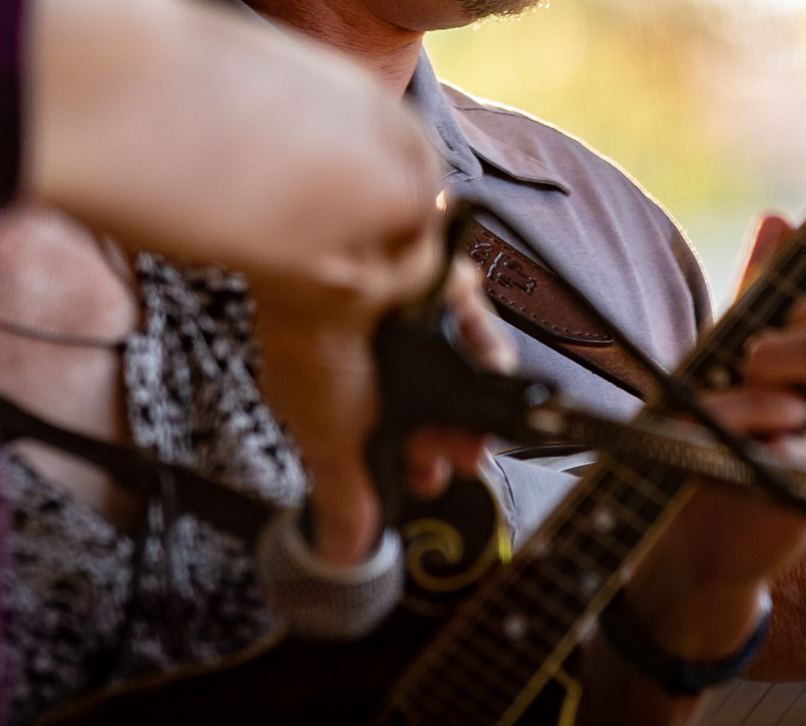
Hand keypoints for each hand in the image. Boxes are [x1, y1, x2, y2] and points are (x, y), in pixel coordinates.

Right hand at [255, 252, 496, 563]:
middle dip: (446, 440)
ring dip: (472, 405)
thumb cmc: (315, 338)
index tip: (425, 479)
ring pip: (452, 371)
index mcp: (325, 388)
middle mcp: (365, 352)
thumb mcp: (329, 440)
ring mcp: (403, 319)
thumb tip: (341, 550)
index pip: (371, 435)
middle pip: (420, 407)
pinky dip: (487, 351)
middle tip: (461, 458)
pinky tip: (490, 373)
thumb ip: (343, 495)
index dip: (403, 462)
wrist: (343, 256)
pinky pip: (475, 324)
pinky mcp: (438, 287)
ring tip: (482, 425)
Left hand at [604, 295, 805, 681]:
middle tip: (745, 365)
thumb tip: (779, 219)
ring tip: (720, 410)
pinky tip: (722, 441)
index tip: (783, 316)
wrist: (691, 521)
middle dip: (782, 343)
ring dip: (754, 386)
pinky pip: (793, 435)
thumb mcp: (728, 351)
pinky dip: (743, 426)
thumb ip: (757, 290)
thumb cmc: (714, 431)